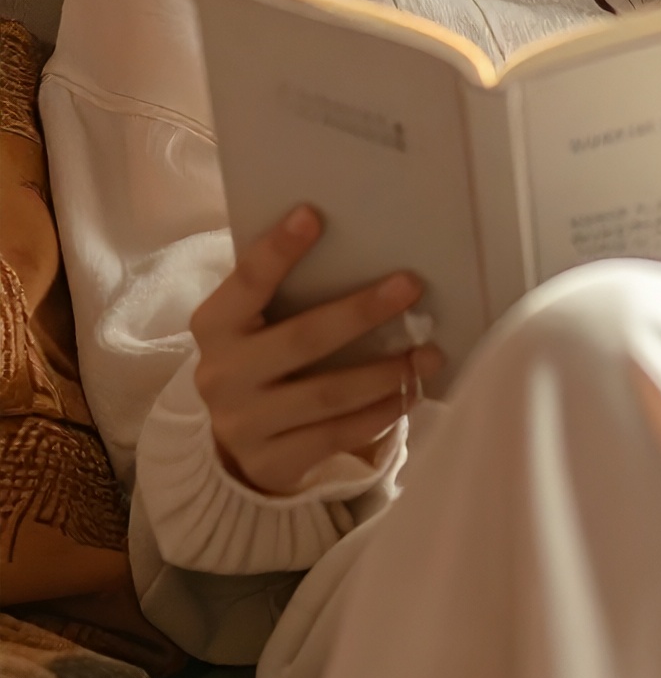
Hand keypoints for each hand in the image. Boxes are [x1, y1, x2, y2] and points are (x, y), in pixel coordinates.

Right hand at [191, 205, 443, 496]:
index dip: (277, 251)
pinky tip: (410, 392)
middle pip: (301, 339)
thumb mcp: (253, 324)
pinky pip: (336, 434)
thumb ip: (283, 292)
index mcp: (214, 325)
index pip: (246, 282)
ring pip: (327, 394)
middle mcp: (222, 375)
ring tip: (429, 352)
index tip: (314, 215)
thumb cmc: (259, 358)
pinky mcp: (271, 463)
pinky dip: (380, 412)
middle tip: (411, 285)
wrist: (232, 446)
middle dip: (360, 312)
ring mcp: (244, 424)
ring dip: (385, 371)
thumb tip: (359, 243)